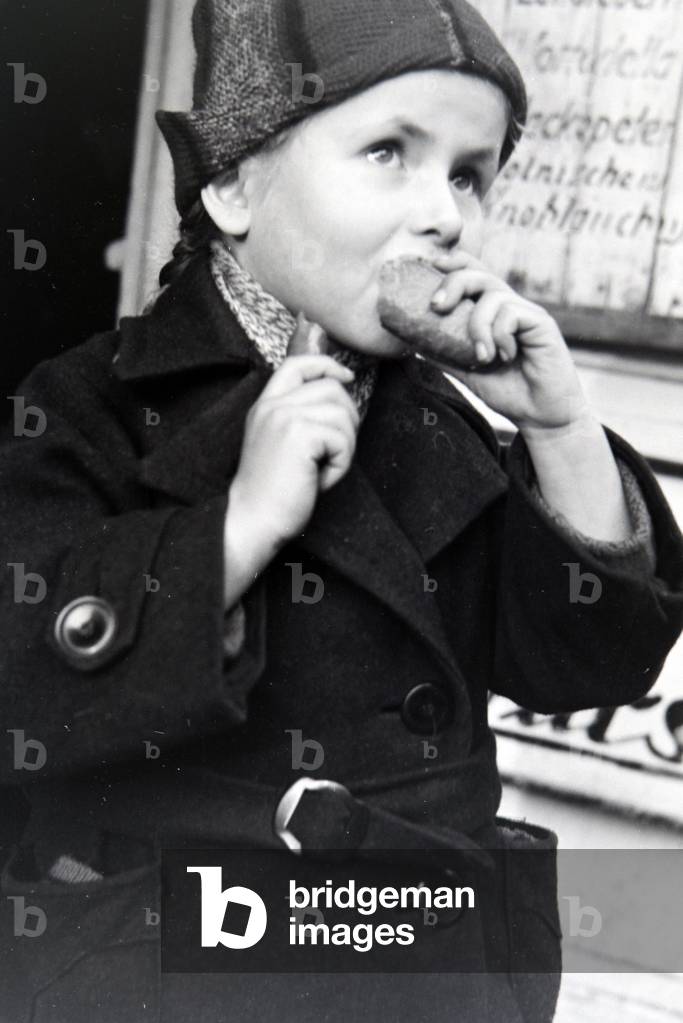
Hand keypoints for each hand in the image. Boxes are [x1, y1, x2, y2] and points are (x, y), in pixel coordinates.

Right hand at [228, 353, 359, 554]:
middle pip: (332, 389)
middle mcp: (272, 405)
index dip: (327, 365)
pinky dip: (341, 464)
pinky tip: (320, 480)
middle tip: (333, 453)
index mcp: (265, 406)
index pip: (297, 364)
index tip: (346, 376)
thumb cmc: (271, 493)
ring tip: (322, 470)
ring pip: (342, 414)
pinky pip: (342, 439)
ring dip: (344, 447)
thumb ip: (298, 418)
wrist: (252, 521)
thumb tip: (338, 397)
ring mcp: (284, 416)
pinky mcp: (299, 434)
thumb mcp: (279, 444)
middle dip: (346, 420)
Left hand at [430, 250, 590, 434]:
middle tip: (436, 307)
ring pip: (493, 295)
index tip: (431, 265)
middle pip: (479, 275)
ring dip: (477, 326)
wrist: (541, 416)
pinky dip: (499, 336)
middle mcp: (509, 306)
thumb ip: (445, 354)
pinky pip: (511, 314)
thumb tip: (412, 342)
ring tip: (480, 357)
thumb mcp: (467, 371)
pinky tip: (504, 357)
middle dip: (453, 284)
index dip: (453, 264)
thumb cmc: (509, 391)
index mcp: (492, 312)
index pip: (473, 273)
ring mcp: (526, 313)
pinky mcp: (541, 323)